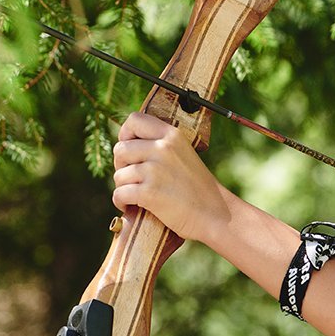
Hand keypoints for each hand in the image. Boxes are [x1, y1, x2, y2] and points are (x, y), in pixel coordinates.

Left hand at [111, 112, 231, 243]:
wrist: (215, 214)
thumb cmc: (198, 189)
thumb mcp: (184, 155)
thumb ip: (161, 146)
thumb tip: (126, 145)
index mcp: (172, 136)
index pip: (134, 120)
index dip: (125, 134)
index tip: (130, 150)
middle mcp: (163, 149)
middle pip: (120, 149)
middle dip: (121, 166)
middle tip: (133, 178)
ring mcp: (155, 170)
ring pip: (119, 174)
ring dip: (123, 187)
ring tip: (137, 195)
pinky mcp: (150, 193)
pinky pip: (119, 193)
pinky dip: (121, 202)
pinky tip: (130, 206)